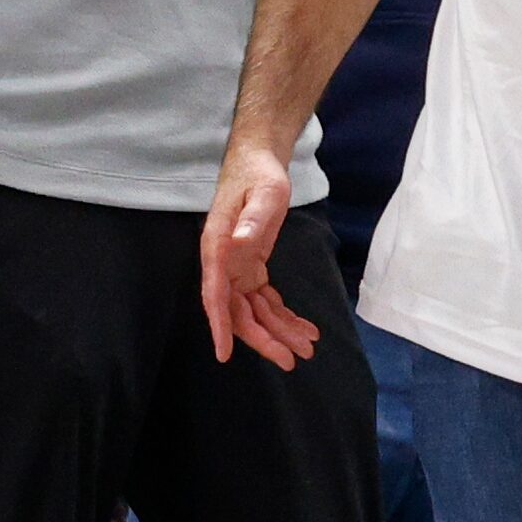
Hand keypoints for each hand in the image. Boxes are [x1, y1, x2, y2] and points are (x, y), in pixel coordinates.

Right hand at [199, 140, 319, 367]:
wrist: (259, 161)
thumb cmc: (259, 175)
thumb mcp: (265, 193)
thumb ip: (253, 218)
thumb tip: (239, 242)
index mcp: (217, 247)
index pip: (215, 294)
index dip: (219, 325)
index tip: (223, 354)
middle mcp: (223, 263)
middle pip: (238, 311)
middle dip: (263, 338)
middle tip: (291, 360)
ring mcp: (237, 268)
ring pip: (254, 310)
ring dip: (278, 331)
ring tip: (307, 349)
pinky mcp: (251, 267)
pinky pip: (265, 299)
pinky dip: (283, 315)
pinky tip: (303, 328)